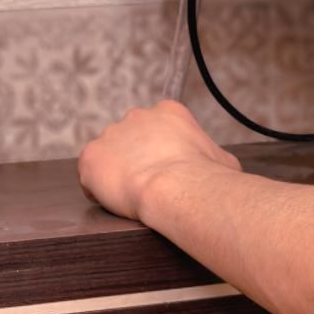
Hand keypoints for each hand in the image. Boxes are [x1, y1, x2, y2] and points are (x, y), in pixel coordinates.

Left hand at [79, 100, 241, 220]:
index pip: (158, 127)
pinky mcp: (90, 157)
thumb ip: (213, 156)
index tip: (167, 168)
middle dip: (138, 158)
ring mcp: (110, 135)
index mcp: (169, 112)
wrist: (176, 189)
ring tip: (134, 196)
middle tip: (150, 183)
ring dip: (118, 173)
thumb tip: (220, 167)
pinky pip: (90, 176)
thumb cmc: (204, 178)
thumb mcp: (223, 160)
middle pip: (132, 137)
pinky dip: (100, 190)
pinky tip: (117, 201)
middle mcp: (137, 116)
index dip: (162, 150)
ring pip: (110, 156)